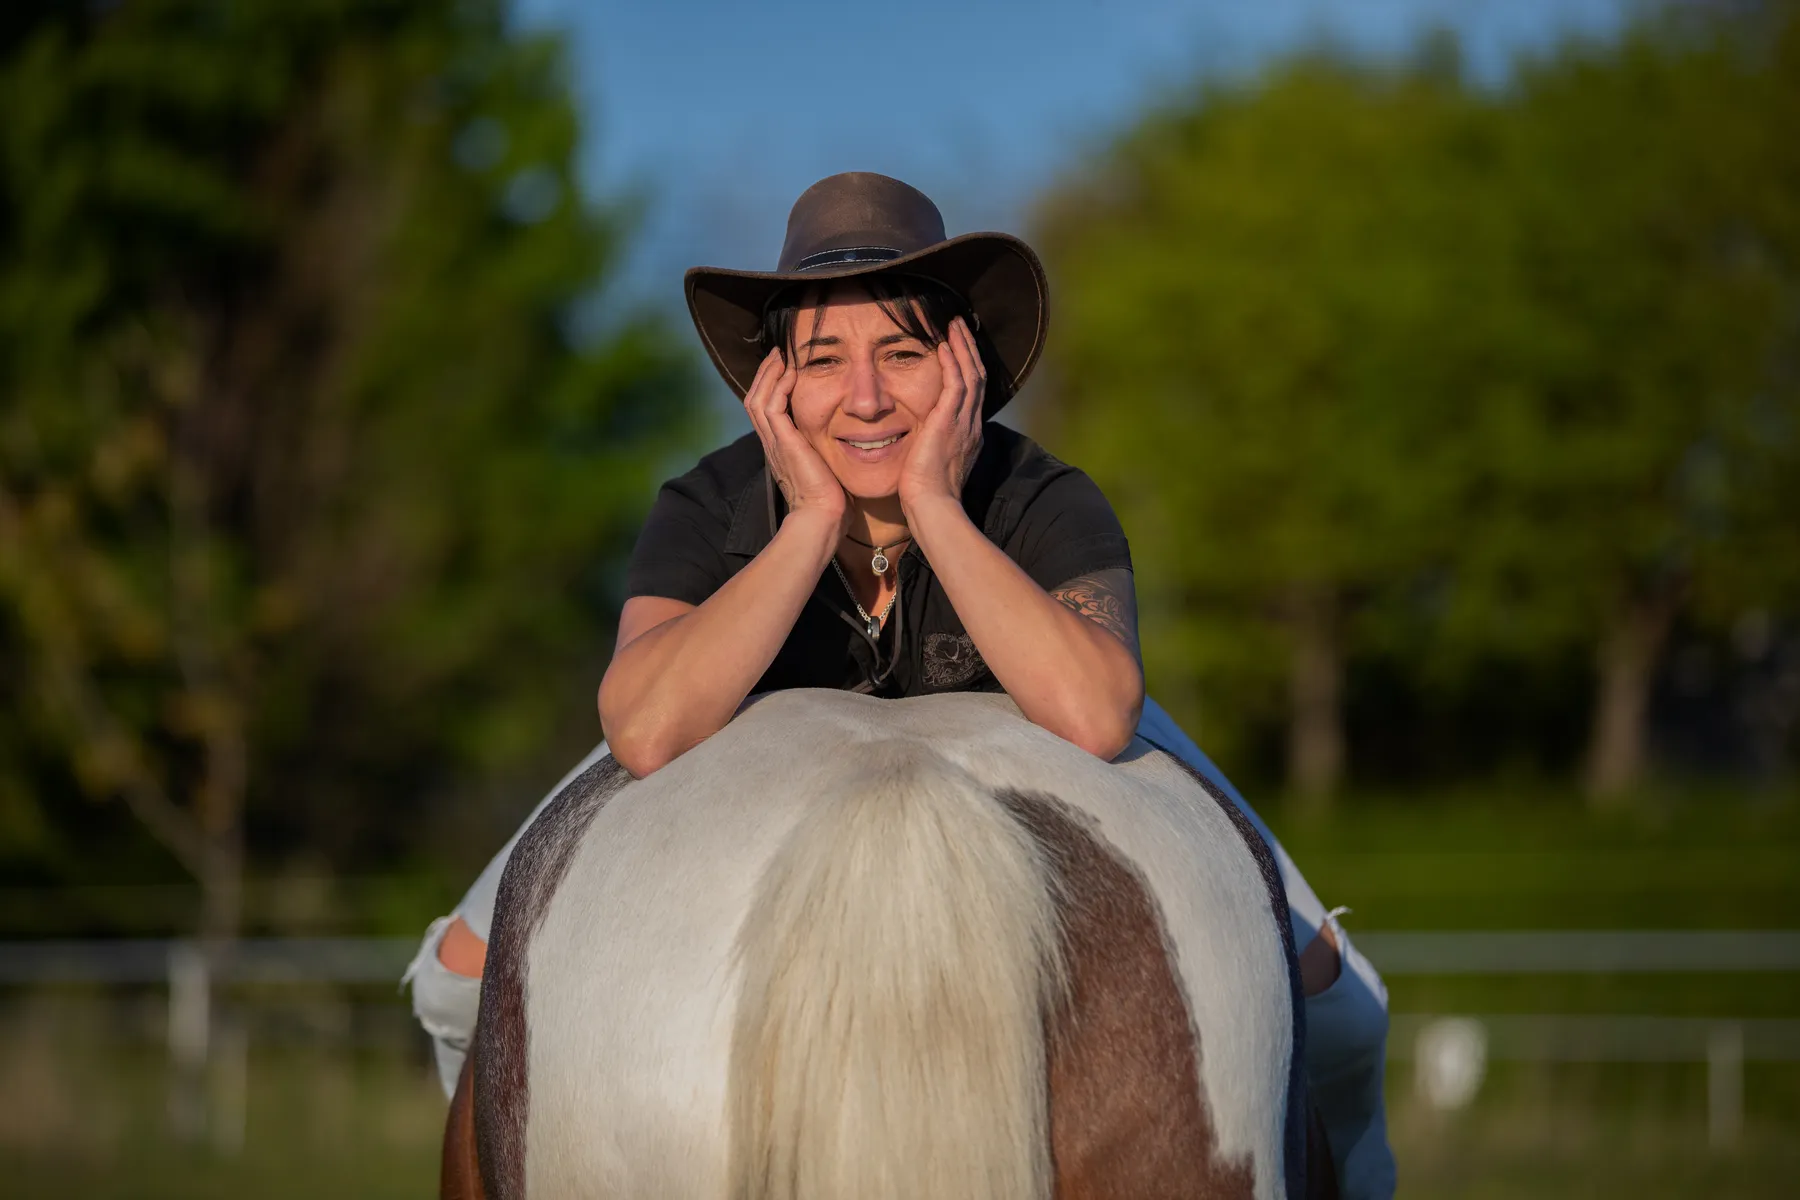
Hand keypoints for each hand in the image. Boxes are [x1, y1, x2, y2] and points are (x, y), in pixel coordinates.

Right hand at [743, 347, 847, 529]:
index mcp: (781, 449)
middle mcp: (773, 444)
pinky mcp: (783, 443)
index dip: (771, 388)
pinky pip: (771, 406)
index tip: (785, 368)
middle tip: (778, 354)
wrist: (823, 518)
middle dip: (766, 374)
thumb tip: (845, 445)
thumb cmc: (830, 502)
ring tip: (780, 356)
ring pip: (758, 399)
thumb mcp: (826, 470)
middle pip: (755, 400)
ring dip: (769, 375)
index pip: (766, 411)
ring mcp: (775, 443)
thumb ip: (827, 454)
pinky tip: (791, 372)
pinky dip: (778, 387)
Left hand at [898, 316, 984, 512]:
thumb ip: (931, 447)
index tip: (958, 349)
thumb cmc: (926, 495)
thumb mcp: (932, 464)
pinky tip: (944, 345)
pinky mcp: (950, 422)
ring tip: (954, 326)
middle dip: (969, 350)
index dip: (967, 368)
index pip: (972, 393)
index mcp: (968, 435)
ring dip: (963, 347)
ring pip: (971, 374)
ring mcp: (964, 423)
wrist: (932, 507)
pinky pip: (956, 383)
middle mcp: (971, 425)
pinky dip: (953, 362)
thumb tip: (920, 441)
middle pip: (977, 377)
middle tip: (959, 327)